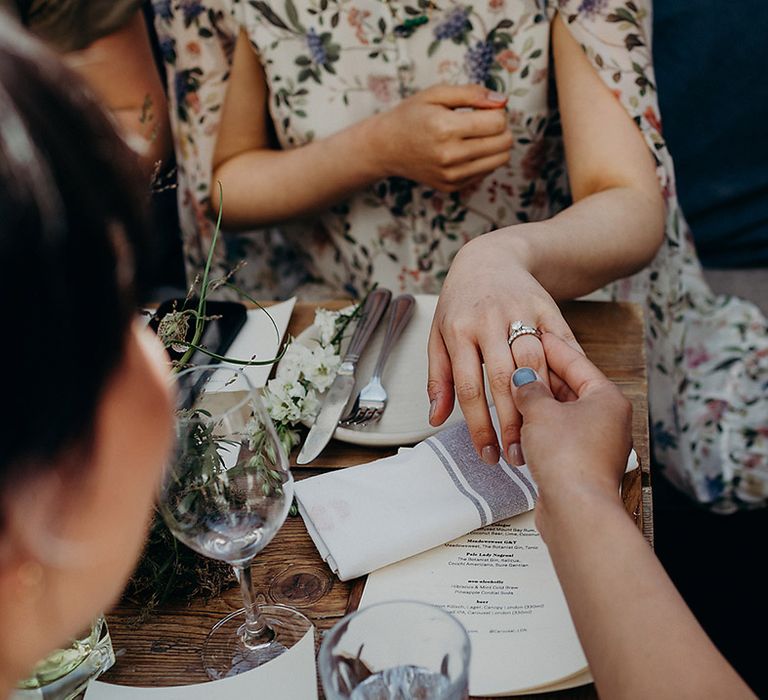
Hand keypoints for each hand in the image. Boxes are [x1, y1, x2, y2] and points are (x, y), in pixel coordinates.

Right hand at [368, 84, 512, 191]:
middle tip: (483, 121)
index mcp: (445, 128)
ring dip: (496, 145)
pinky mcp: (451, 186)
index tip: (484, 108)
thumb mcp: (436, 93)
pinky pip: (485, 172)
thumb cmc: (411, 116)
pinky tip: (465, 150)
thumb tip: (502, 100)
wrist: (386, 147)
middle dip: (500, 128)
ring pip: (499, 160)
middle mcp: (449, 156)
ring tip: (477, 135)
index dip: (497, 111)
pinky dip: (482, 159)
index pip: (498, 122)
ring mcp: (451, 175)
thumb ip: (471, 93)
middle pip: (503, 143)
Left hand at [427, 230, 581, 464]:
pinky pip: (561, 346)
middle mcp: (489, 320)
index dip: (479, 426)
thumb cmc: (461, 304)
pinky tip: (568, 403)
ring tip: (543, 435)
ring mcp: (520, 312)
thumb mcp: (439, 335)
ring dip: (540, 403)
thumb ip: (438, 377)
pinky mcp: (547, 308)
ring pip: (534, 363)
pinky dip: (567, 375)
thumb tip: (436, 420)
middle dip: (512, 422)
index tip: (487, 455)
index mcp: (458, 330)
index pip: (469, 387)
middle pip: (503, 380)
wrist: (491, 259)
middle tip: (518, 455)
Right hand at [510, 333, 631, 507]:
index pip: (576, 361)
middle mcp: (607, 418)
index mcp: (607, 397)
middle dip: (541, 378)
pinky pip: (558, 436)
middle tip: (516, 362)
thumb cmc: (569, 458)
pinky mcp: (581, 463)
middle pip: (570, 388)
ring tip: (512, 393)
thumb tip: (522, 378)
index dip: (551, 347)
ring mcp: (596, 442)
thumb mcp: (541, 412)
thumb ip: (529, 389)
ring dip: (537, 406)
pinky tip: (519, 425)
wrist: (577, 509)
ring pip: (562, 413)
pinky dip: (540, 429)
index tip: (533, 335)